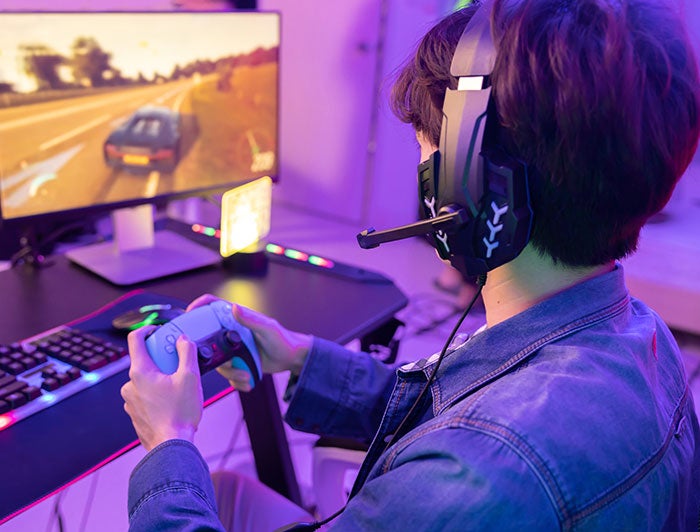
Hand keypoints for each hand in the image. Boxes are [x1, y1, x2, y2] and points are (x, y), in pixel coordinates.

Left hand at [120, 326, 202, 450]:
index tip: (157, 330)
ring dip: (160, 379)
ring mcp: (130, 401)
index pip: (136, 340)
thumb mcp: (190, 377)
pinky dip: (157, 394)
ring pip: (145, 381)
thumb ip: (187, 353)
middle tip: (179, 364)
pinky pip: (145, 397)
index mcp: (140, 372)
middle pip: (144, 361)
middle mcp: (130, 385)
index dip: (147, 330)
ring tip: (179, 388)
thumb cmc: (180, 413)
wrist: (170, 447)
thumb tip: (183, 340)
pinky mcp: (135, 414)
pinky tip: (173, 403)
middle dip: (161, 360)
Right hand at [187, 294, 311, 391]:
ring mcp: (233, 348)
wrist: (291, 358)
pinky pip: (228, 374)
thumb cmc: (283, 340)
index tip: (188, 316)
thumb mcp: (268, 328)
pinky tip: (247, 381)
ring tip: (245, 375)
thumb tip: (234, 308)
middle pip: (209, 341)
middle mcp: (231, 333)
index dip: (197, 307)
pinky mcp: (237, 362)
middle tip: (228, 363)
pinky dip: (236, 381)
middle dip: (215, 356)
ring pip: (218, 362)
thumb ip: (251, 319)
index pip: (212, 306)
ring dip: (230, 373)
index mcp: (237, 319)